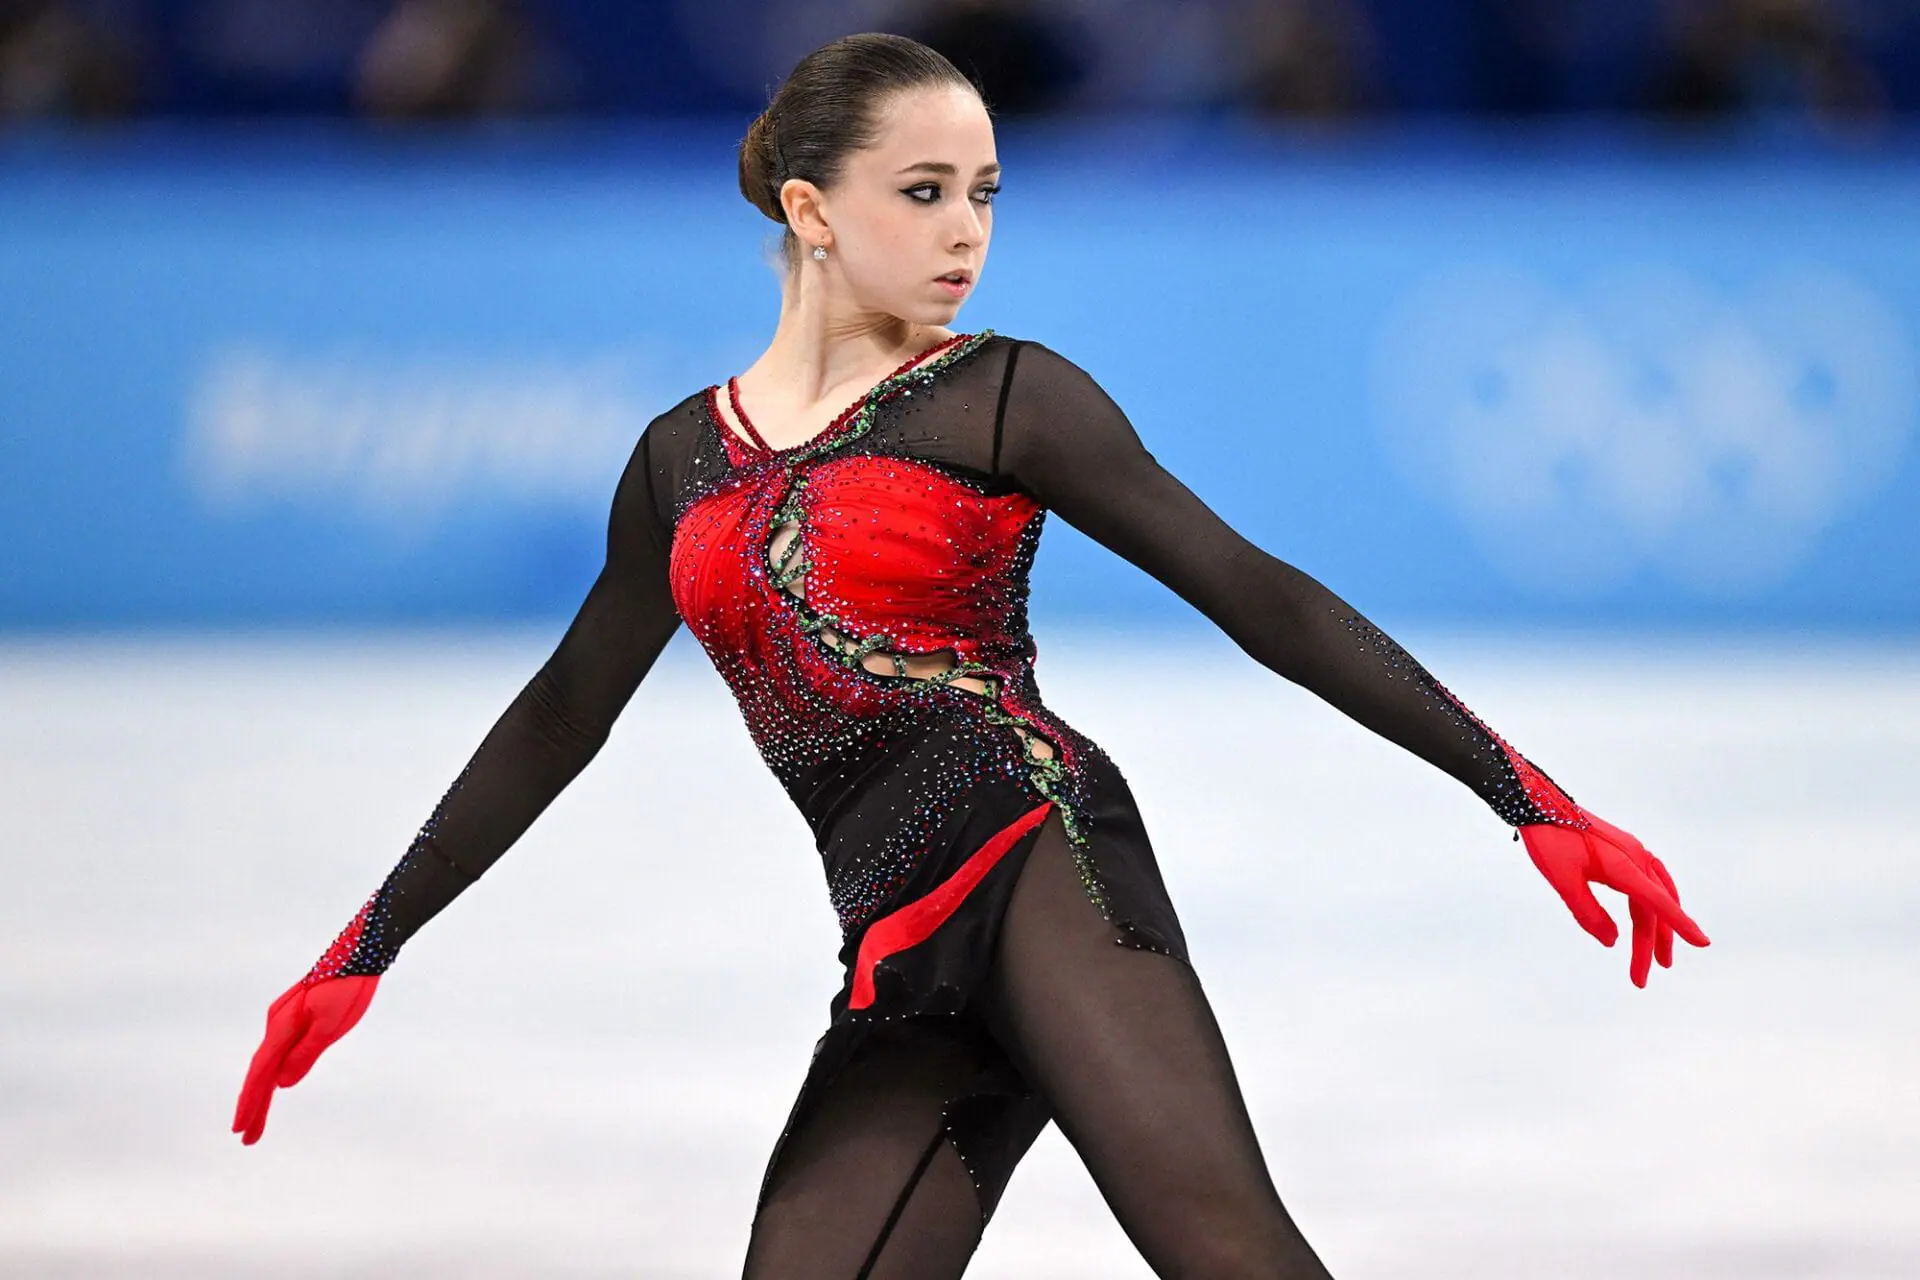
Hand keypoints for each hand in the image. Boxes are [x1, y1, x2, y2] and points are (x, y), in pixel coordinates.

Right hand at [232, 974, 378, 1143]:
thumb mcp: (331, 1025)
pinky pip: (278, 1049)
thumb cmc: (348, 986)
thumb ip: (305, 1055)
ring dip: (262, 1090)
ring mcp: (285, 1017)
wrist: (361, 950)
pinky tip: (275, 1080)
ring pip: (269, 1060)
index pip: (261, 1073)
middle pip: (261, 1071)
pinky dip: (272, 1070)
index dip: (250, 1103)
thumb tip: (282, 1085)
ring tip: (256, 1121)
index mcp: (282, 1027)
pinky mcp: (296, 1013)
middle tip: (247, 1138)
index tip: (240, 1129)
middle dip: (253, 1105)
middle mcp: (277, 1022)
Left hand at [1520, 809, 1708, 986]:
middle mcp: (1635, 857)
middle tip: (1643, 977)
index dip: (1681, 925)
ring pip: (1654, 895)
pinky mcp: (1622, 849)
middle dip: (1651, 944)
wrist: (1537, 803)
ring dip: (1655, 927)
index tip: (1703, 943)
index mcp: (1624, 865)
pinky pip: (1647, 881)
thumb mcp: (1564, 882)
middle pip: (1653, 907)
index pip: (1659, 902)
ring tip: (1657, 956)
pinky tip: (1647, 917)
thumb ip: (1589, 914)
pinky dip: (1651, 903)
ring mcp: (1631, 851)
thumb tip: (1612, 942)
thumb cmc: (1549, 840)